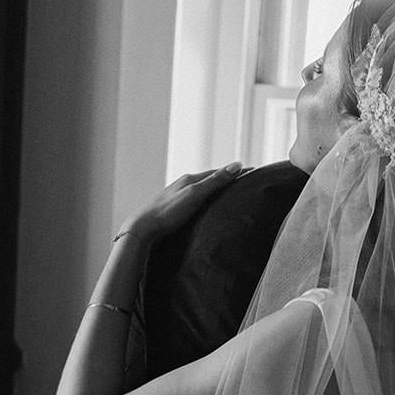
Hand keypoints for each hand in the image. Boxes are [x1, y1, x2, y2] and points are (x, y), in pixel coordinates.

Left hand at [116, 162, 243, 248]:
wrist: (141, 229)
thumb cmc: (167, 212)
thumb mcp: (195, 194)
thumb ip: (215, 181)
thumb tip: (237, 165)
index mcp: (189, 179)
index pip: (218, 172)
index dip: (235, 172)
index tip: (252, 170)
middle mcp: (182, 185)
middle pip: (209, 180)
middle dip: (226, 179)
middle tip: (244, 180)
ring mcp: (176, 197)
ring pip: (200, 190)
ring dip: (215, 190)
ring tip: (228, 193)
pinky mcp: (172, 210)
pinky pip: (193, 201)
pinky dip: (205, 201)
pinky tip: (205, 208)